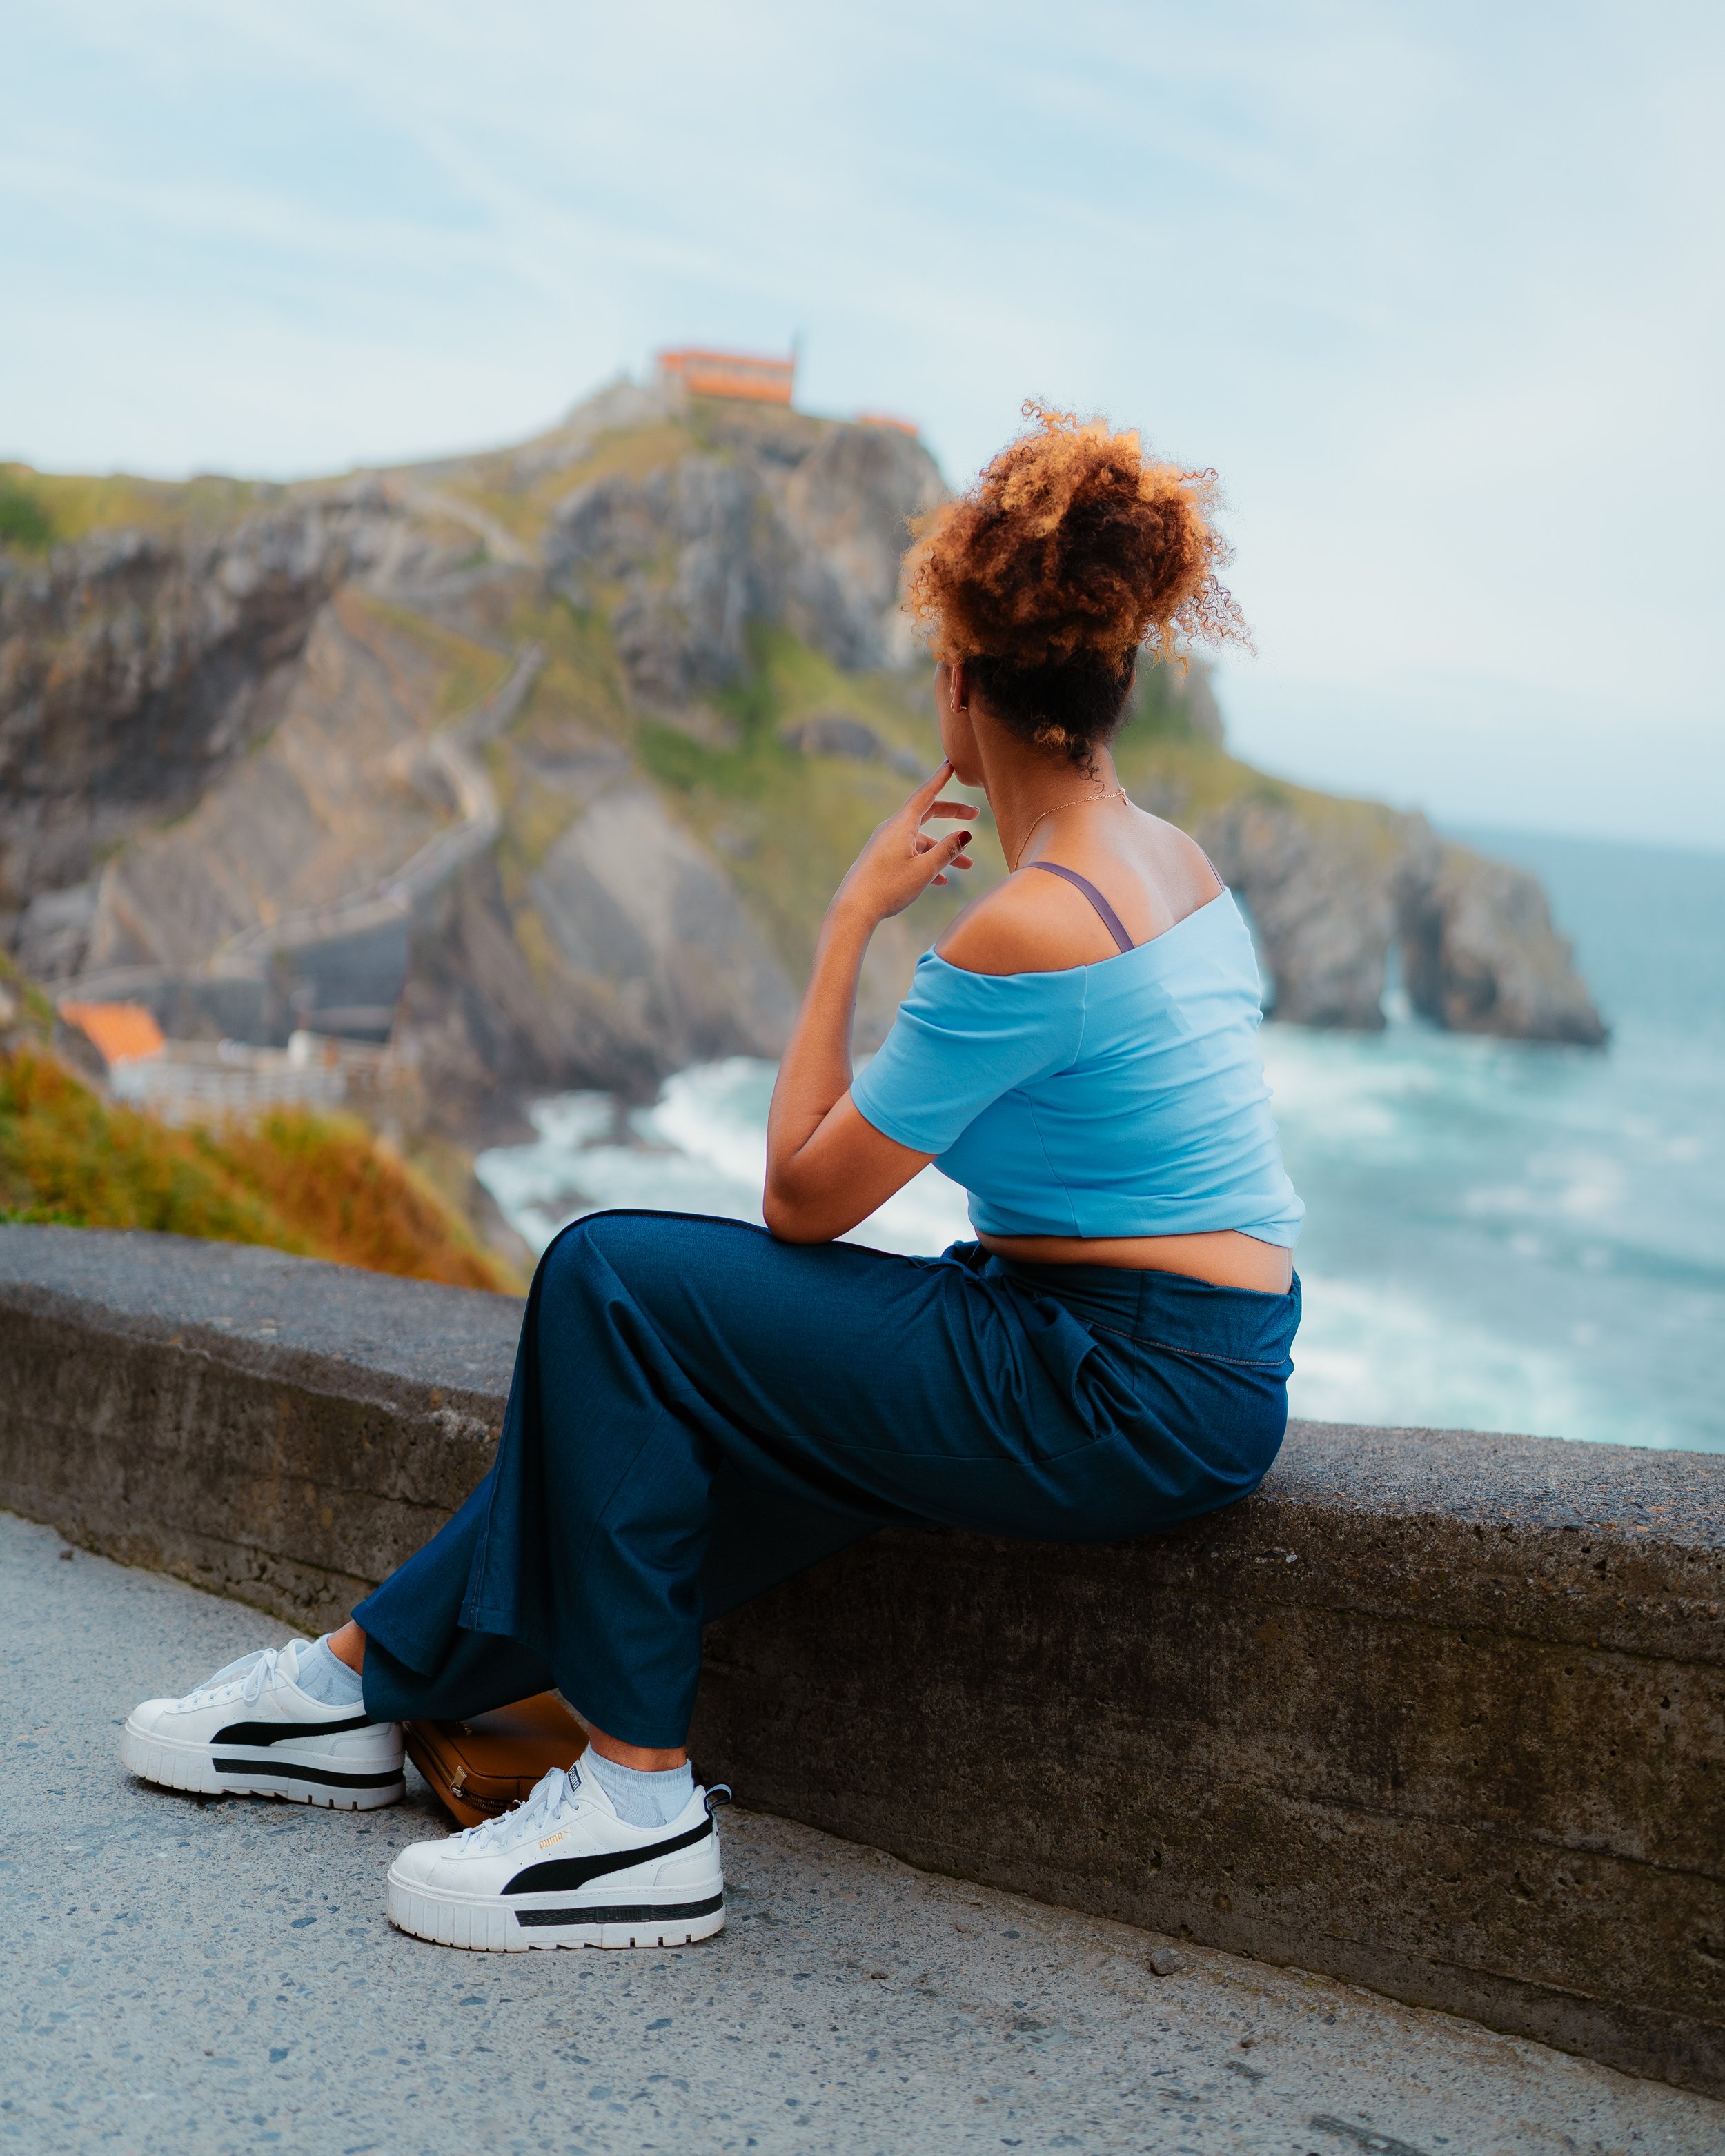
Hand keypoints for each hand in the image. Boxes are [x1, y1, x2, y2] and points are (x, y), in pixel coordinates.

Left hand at [830, 764, 977, 924]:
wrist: (854, 909)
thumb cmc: (888, 887)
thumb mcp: (924, 869)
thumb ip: (947, 851)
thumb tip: (966, 834)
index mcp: (902, 826)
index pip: (925, 794)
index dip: (940, 779)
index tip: (951, 764)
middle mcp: (892, 830)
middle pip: (927, 814)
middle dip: (951, 815)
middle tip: (975, 815)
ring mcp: (886, 845)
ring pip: (921, 841)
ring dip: (944, 851)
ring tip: (967, 866)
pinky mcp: (882, 859)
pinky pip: (910, 854)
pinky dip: (927, 862)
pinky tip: (941, 881)